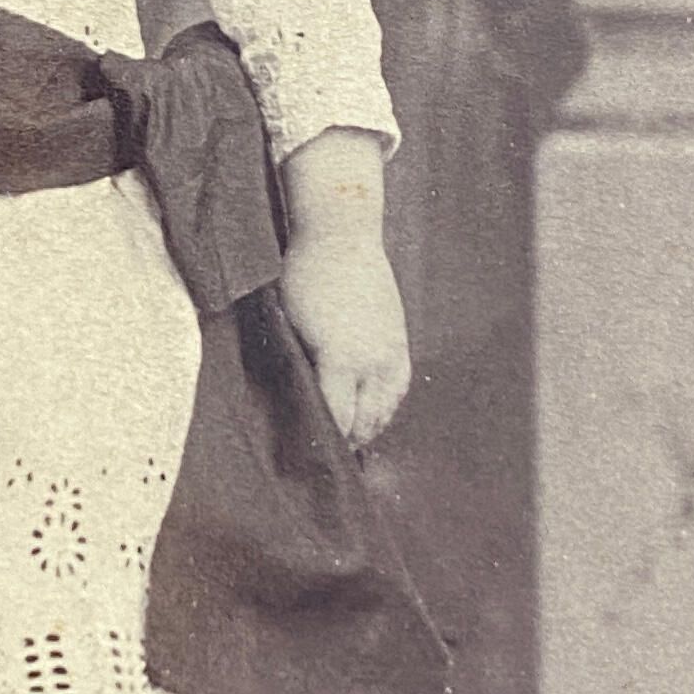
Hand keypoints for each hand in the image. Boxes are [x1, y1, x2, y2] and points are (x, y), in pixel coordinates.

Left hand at [279, 232, 411, 447]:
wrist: (341, 236)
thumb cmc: (304, 278)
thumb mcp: (291, 326)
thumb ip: (301, 369)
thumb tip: (301, 403)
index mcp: (341, 360)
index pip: (336, 420)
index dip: (322, 442)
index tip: (308, 457)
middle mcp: (373, 361)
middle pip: (364, 422)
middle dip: (346, 442)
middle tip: (325, 456)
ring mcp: (392, 351)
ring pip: (386, 409)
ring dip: (368, 427)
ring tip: (348, 440)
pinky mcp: (401, 341)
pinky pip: (399, 388)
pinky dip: (386, 406)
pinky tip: (372, 413)